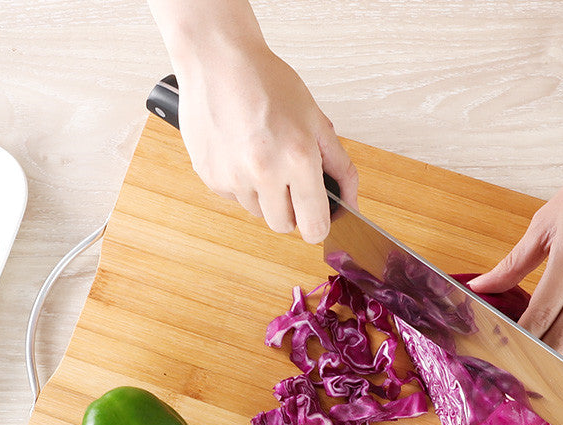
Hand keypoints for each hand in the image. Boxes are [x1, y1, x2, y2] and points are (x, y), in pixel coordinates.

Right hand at [174, 37, 357, 243]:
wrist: (217, 60)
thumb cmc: (268, 84)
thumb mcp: (317, 123)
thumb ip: (340, 169)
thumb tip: (352, 205)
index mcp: (298, 158)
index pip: (314, 226)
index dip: (319, 226)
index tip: (318, 219)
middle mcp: (264, 172)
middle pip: (284, 226)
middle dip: (291, 210)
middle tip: (289, 180)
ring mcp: (234, 177)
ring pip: (258, 213)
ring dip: (265, 196)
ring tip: (262, 157)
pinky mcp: (211, 177)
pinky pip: (235, 198)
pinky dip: (242, 184)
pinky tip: (241, 153)